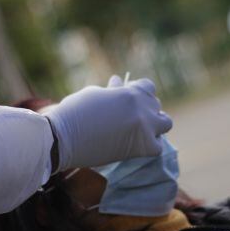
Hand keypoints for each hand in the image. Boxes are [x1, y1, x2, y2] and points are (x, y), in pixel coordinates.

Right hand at [46, 76, 172, 170]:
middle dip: (145, 108)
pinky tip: (136, 144)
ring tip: (140, 129)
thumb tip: (118, 82)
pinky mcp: (142, 148)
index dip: (139, 92)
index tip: (129, 98)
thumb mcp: (94, 94)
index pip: (148, 87)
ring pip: (166, 123)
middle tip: (131, 116)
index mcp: (130, 92)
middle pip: (155, 105)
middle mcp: (142, 109)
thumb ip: (113, 91)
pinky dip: (150, 145)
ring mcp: (145, 128)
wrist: (63, 138)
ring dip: (155, 124)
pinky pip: (157, 146)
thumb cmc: (74, 112)